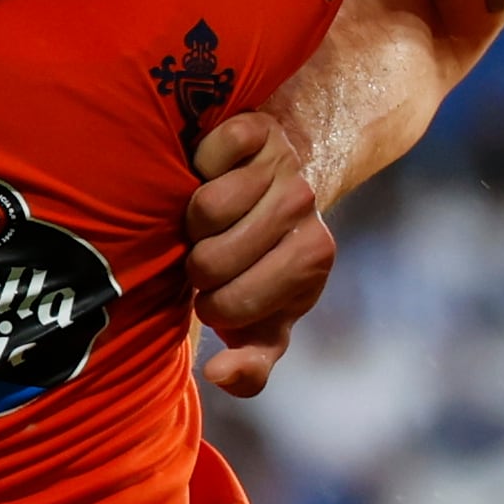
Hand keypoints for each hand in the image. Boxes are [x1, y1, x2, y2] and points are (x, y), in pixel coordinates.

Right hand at [183, 110, 335, 396]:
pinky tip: (212, 173)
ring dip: (192, 215)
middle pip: (210, 259)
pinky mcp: (258, 129)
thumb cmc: (266, 262)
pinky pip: (209, 154)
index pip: (229, 308)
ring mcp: (284, 166)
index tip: (218, 291)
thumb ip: (252, 362)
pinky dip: (199, 164)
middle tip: (209, 249)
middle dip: (197, 261)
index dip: (209, 304)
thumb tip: (219, 375)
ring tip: (210, 216)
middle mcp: (304, 210)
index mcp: (312, 262)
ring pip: (205, 207)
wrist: (285, 178)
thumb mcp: (266, 320)